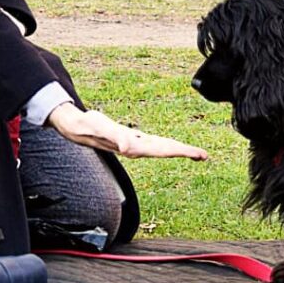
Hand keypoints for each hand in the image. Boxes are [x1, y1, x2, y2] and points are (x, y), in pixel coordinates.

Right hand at [46, 104, 208, 160]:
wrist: (79, 128)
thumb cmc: (91, 127)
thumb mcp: (103, 128)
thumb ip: (116, 137)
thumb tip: (127, 148)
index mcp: (136, 147)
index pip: (164, 150)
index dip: (181, 152)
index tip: (197, 154)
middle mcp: (138, 148)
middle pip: (167, 151)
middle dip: (186, 153)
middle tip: (205, 155)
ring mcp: (136, 144)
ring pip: (162, 149)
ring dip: (178, 151)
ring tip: (194, 153)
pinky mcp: (134, 140)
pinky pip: (155, 144)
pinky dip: (167, 146)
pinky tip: (172, 147)